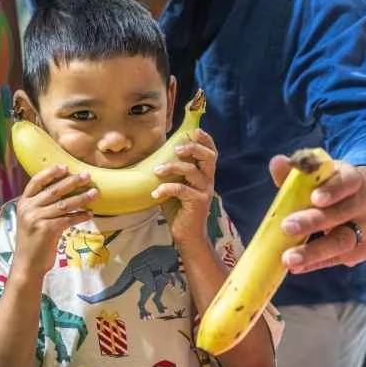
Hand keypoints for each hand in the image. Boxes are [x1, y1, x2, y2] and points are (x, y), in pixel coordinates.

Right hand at [11, 165, 96, 279]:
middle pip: (53, 190)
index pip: (36, 182)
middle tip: (87, 176)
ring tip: (95, 193)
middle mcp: (28, 209)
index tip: (65, 167)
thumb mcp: (31, 220)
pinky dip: (81, 216)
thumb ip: (41, 205)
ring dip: (82, 198)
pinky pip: (68, 219)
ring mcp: (37, 219)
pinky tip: (90, 214)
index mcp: (23, 203)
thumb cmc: (32, 242)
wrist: (27, 265)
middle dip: (72, 182)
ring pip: (64, 204)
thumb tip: (63, 191)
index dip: (50, 173)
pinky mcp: (47, 230)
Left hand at [152, 128, 216, 243]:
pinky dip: (167, 189)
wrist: (186, 235)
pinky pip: (182, 190)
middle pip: (209, 157)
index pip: (211, 152)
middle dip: (193, 148)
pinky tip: (155, 193)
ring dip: (172, 167)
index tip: (194, 131)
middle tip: (176, 149)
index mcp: (205, 174)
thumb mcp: (175, 185)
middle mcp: (208, 180)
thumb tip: (154, 155)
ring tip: (157, 170)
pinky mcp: (198, 203)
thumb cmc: (178, 208)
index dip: (205, 140)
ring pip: (192, 171)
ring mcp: (205, 192)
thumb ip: (172, 172)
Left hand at [269, 155, 365, 272]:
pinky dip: (317, 263)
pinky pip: (339, 258)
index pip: (347, 182)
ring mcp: (365, 229)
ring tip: (288, 259)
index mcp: (352, 180)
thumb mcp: (318, 176)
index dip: (333, 190)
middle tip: (286, 227)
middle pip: (341, 213)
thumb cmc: (330, 188)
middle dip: (313, 221)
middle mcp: (363, 204)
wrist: (365, 206)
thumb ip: (296, 170)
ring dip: (314, 251)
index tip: (315, 198)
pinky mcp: (362, 250)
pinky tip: (297, 267)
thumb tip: (277, 162)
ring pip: (343, 241)